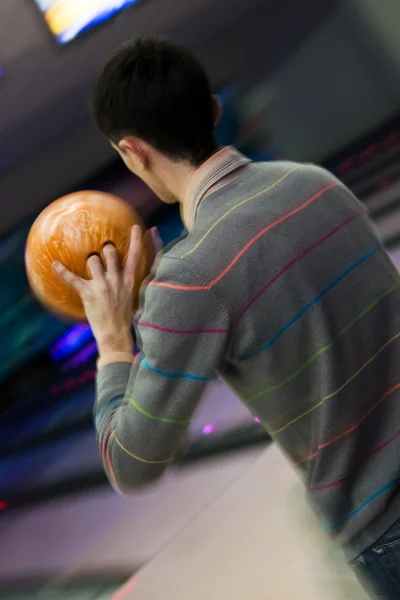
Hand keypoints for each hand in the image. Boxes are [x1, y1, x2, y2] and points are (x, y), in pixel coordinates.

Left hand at [53, 226, 160, 354]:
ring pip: (93, 260)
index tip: (136, 227)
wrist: (115, 333)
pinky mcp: (89, 293)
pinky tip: (54, 264)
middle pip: (110, 252)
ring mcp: (102, 286)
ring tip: (89, 264)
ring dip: (90, 261)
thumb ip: (127, 281)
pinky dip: (62, 271)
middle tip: (103, 250)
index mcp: (129, 280)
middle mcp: (116, 279)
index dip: (136, 240)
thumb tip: (122, 272)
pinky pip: (72, 278)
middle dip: (105, 248)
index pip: (136, 256)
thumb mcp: (131, 295)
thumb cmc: (123, 316)